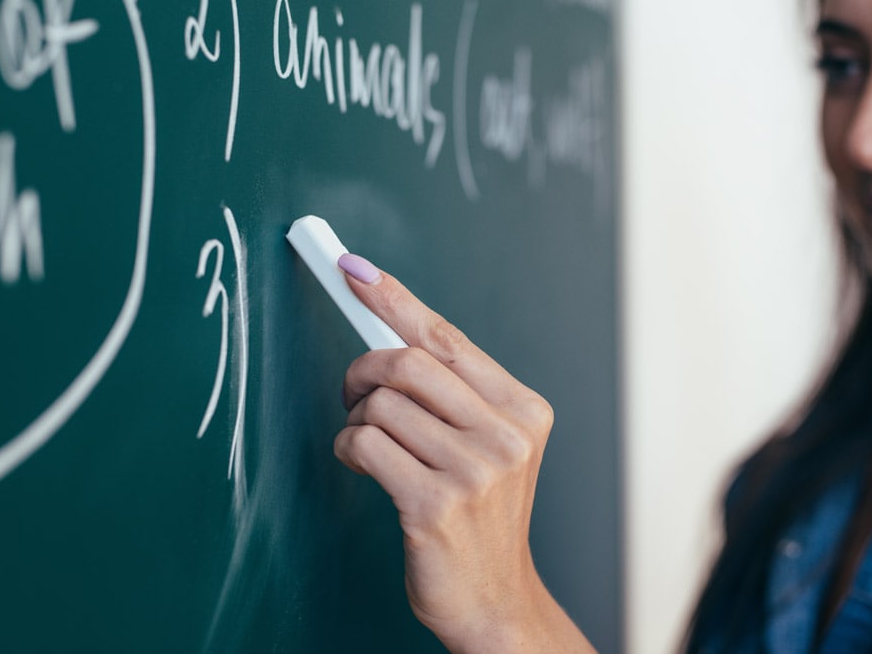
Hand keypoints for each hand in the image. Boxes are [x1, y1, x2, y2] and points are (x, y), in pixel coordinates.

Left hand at [333, 253, 596, 653]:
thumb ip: (450, 392)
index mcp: (523, 410)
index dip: (395, 300)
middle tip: (353, 392)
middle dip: (363, 370)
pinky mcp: (435, 505)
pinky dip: (348, 448)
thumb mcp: (487, 446)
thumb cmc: (479, 516)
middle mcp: (506, 436)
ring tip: (369, 444)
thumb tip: (386, 326)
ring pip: (380, 405)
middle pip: (408, 363)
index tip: (355, 271)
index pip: (448, 339)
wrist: (493, 601)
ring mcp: (474, 472)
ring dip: (356, 421)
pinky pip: (364, 445)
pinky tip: (363, 467)